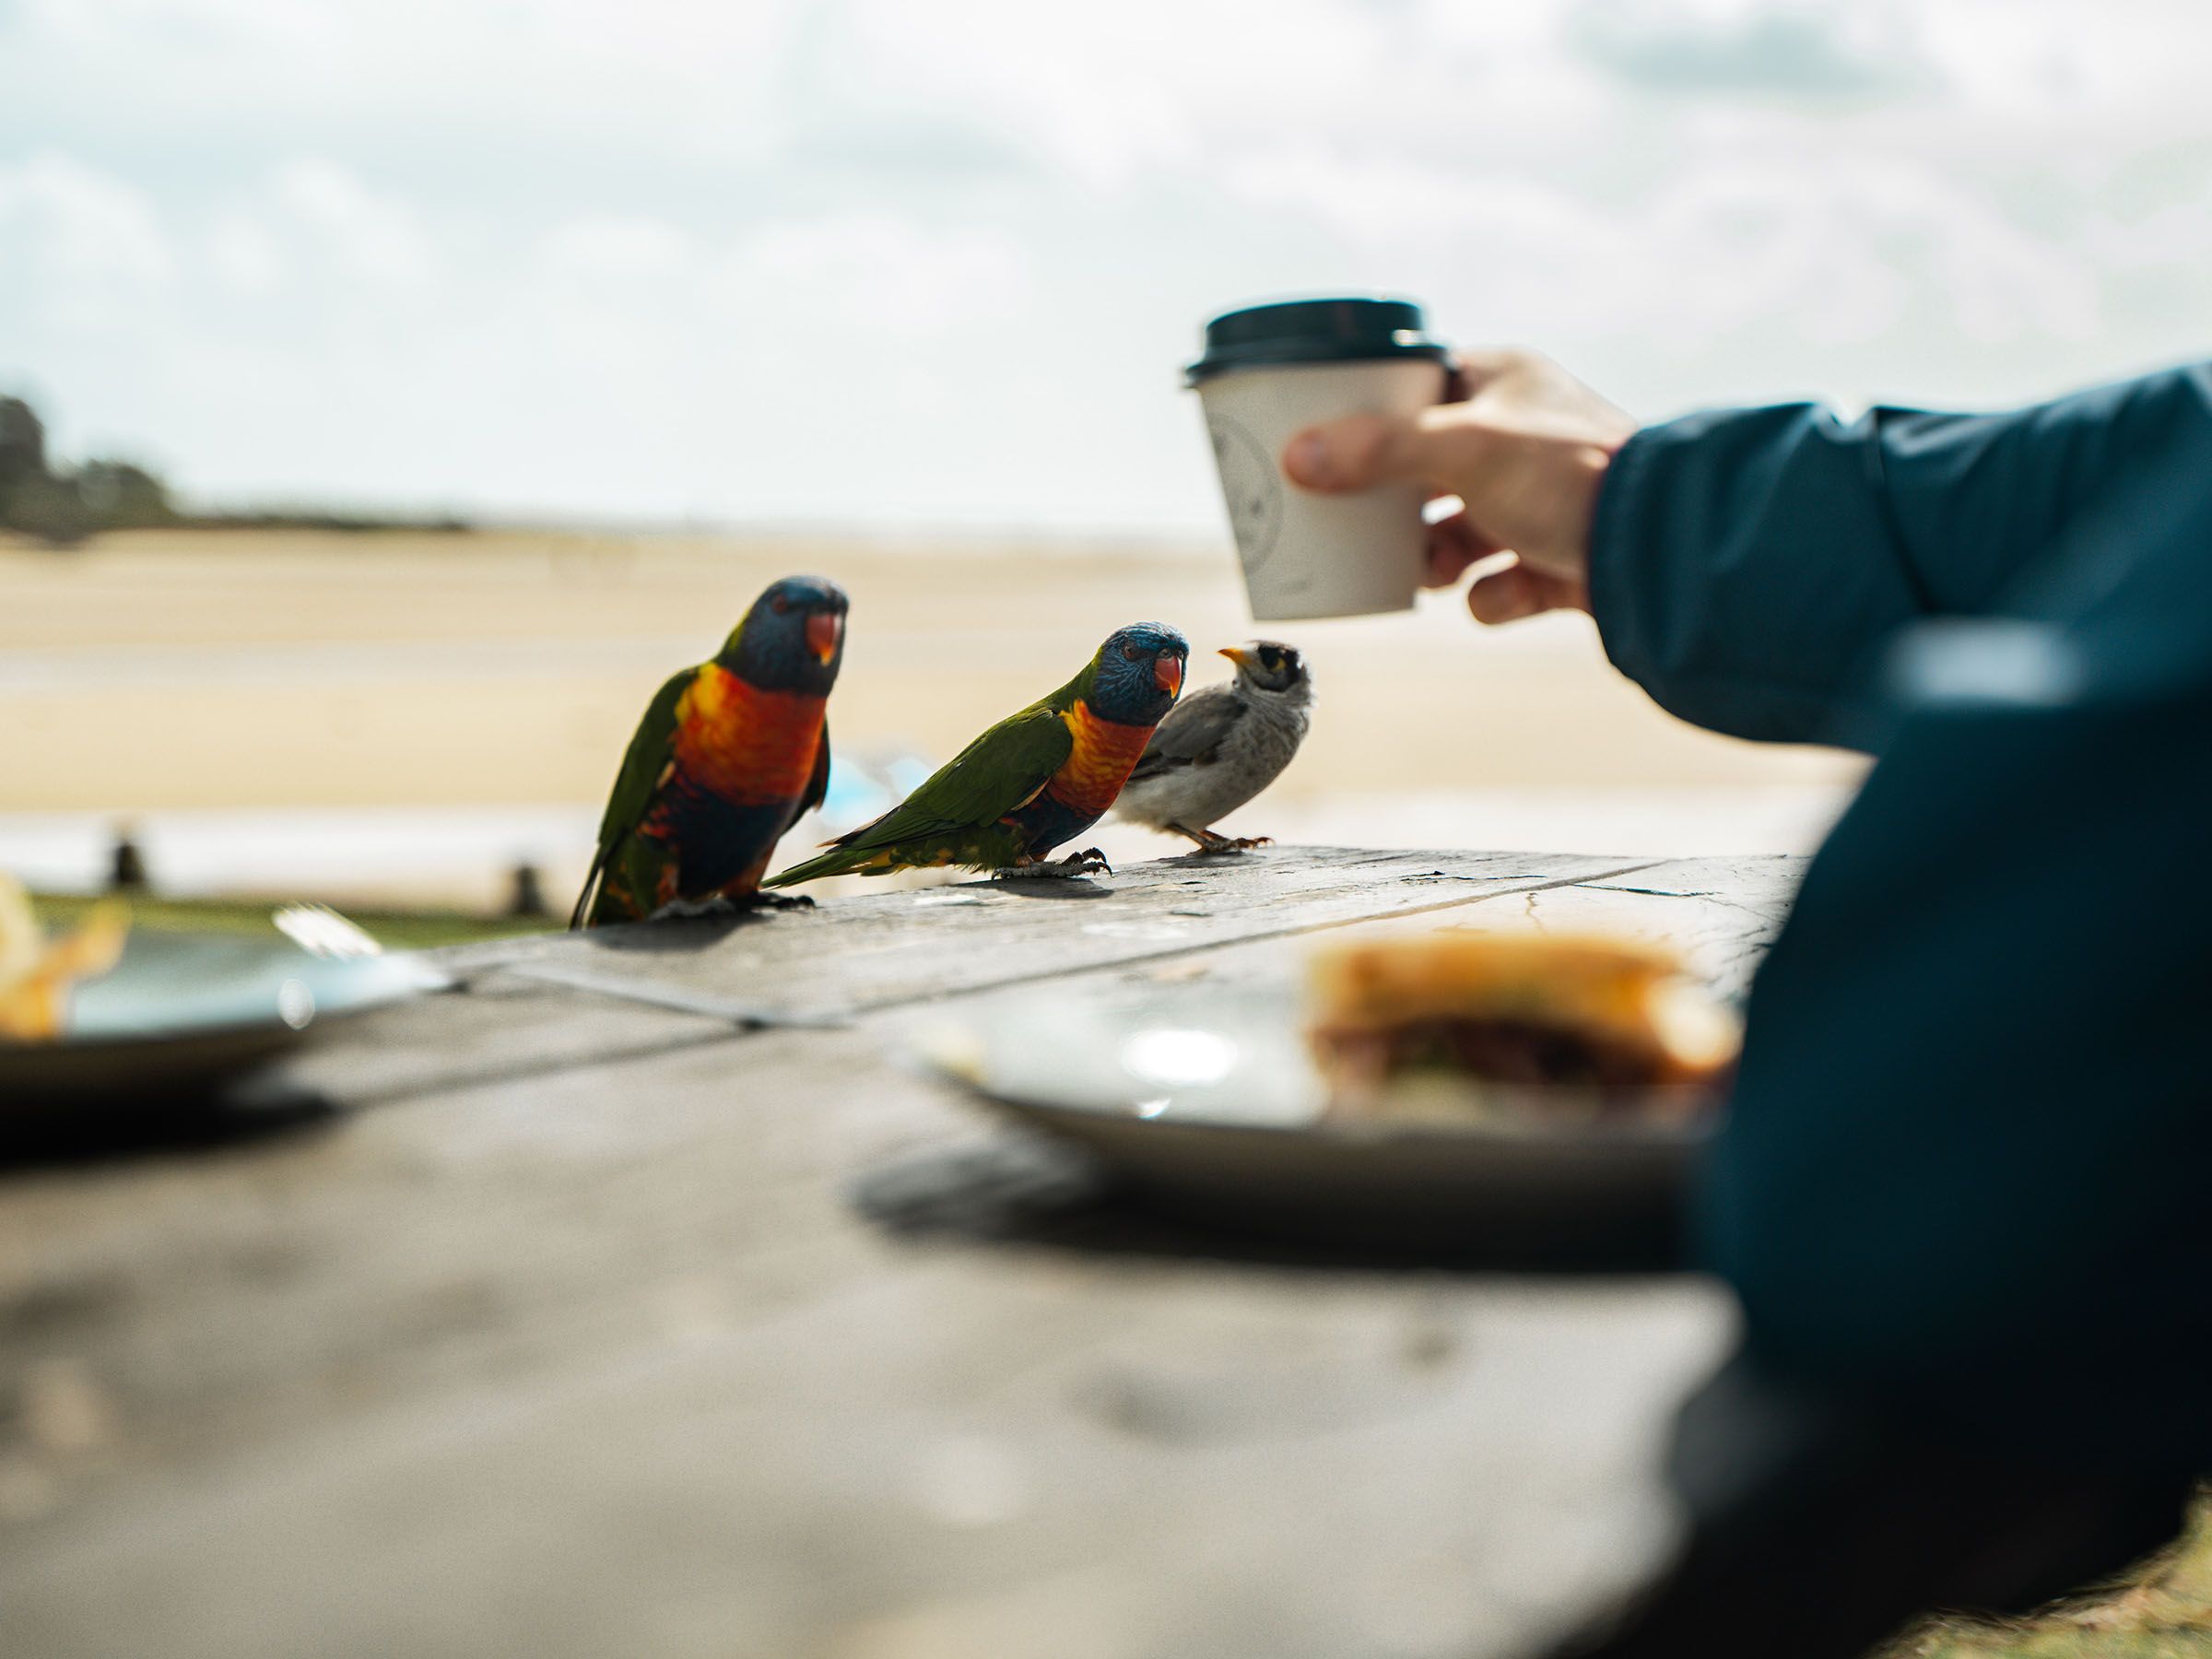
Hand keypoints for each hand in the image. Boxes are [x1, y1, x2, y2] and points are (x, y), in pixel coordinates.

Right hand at [1281, 350, 1634, 622]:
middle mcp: (1521, 437)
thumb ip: (1378, 452)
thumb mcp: (1463, 447)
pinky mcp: (1557, 562)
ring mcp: (1540, 501)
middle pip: (1427, 471)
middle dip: (1395, 508)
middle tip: (1354, 523)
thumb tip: (1298, 456)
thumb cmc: (1571, 473)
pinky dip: (1493, 596)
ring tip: (1425, 570)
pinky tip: (1499, 593)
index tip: (1323, 443)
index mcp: (1502, 383)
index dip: (1369, 415)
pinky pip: (1499, 585)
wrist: (1662, 548)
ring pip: (1458, 533)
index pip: (1418, 386)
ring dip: (1436, 559)